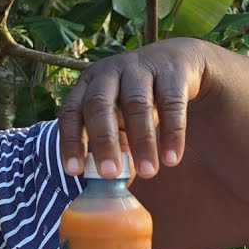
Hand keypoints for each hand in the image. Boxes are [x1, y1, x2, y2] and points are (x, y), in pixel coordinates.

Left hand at [58, 37, 211, 179]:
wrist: (178, 62)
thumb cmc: (137, 99)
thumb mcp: (118, 116)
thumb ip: (112, 143)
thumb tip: (110, 186)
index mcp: (87, 84)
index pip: (71, 112)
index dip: (70, 141)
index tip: (74, 171)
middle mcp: (109, 72)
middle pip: (99, 105)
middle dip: (104, 142)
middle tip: (109, 174)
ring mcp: (140, 68)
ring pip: (136, 105)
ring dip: (142, 143)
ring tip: (148, 173)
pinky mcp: (171, 70)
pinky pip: (171, 103)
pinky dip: (172, 133)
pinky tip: (172, 158)